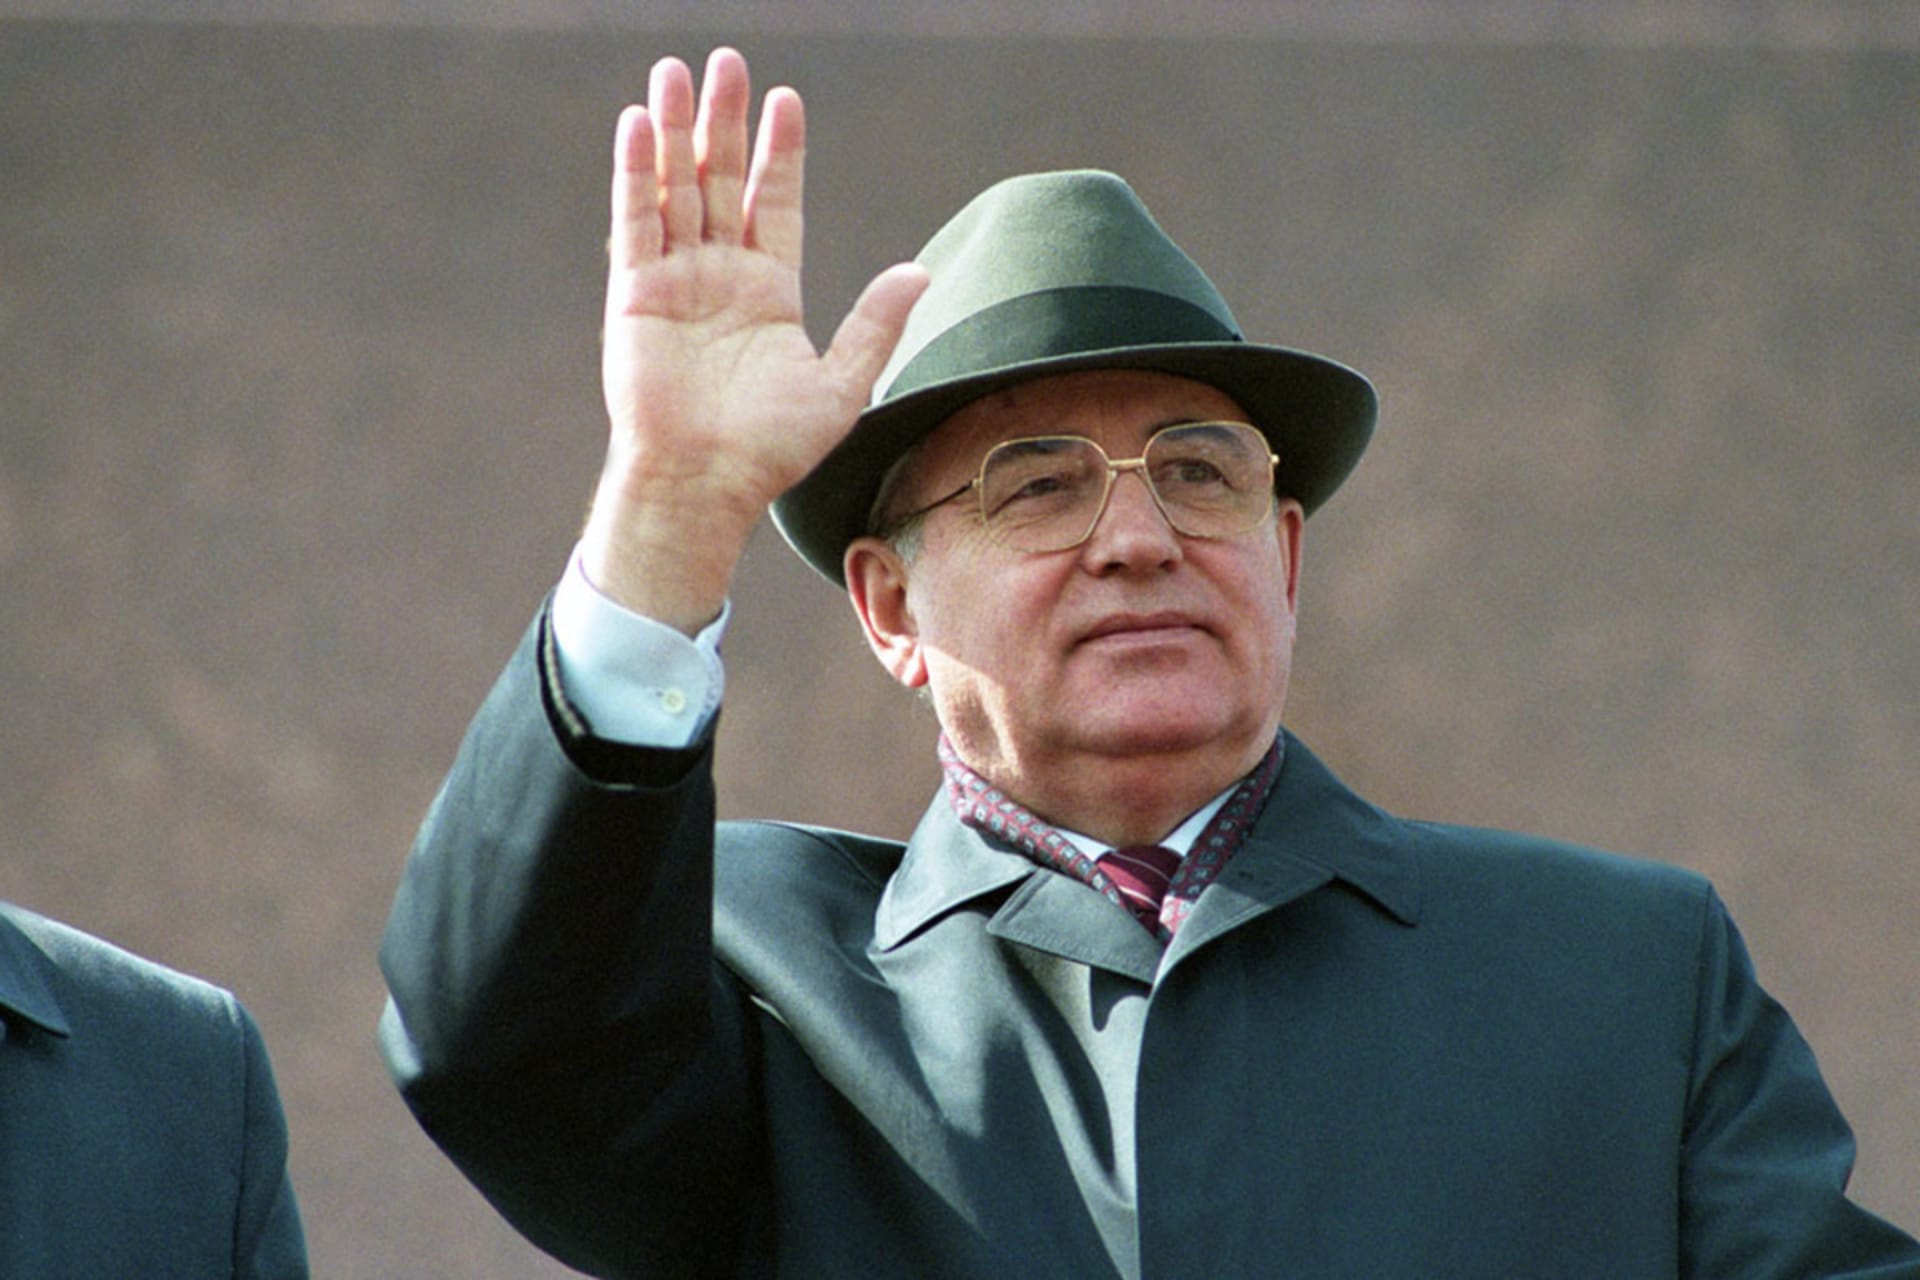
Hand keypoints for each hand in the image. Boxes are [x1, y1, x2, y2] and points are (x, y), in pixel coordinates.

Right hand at [580, 48, 926, 631]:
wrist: (707, 483)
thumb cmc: (772, 449)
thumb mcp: (841, 384)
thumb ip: (875, 324)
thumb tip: (920, 272)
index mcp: (769, 291)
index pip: (775, 203)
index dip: (779, 153)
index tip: (785, 102)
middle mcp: (720, 276)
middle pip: (722, 180)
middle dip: (724, 122)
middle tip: (728, 61)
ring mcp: (675, 280)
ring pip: (677, 188)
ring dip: (677, 130)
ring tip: (678, 70)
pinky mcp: (636, 293)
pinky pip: (635, 221)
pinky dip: (636, 173)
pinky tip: (640, 123)